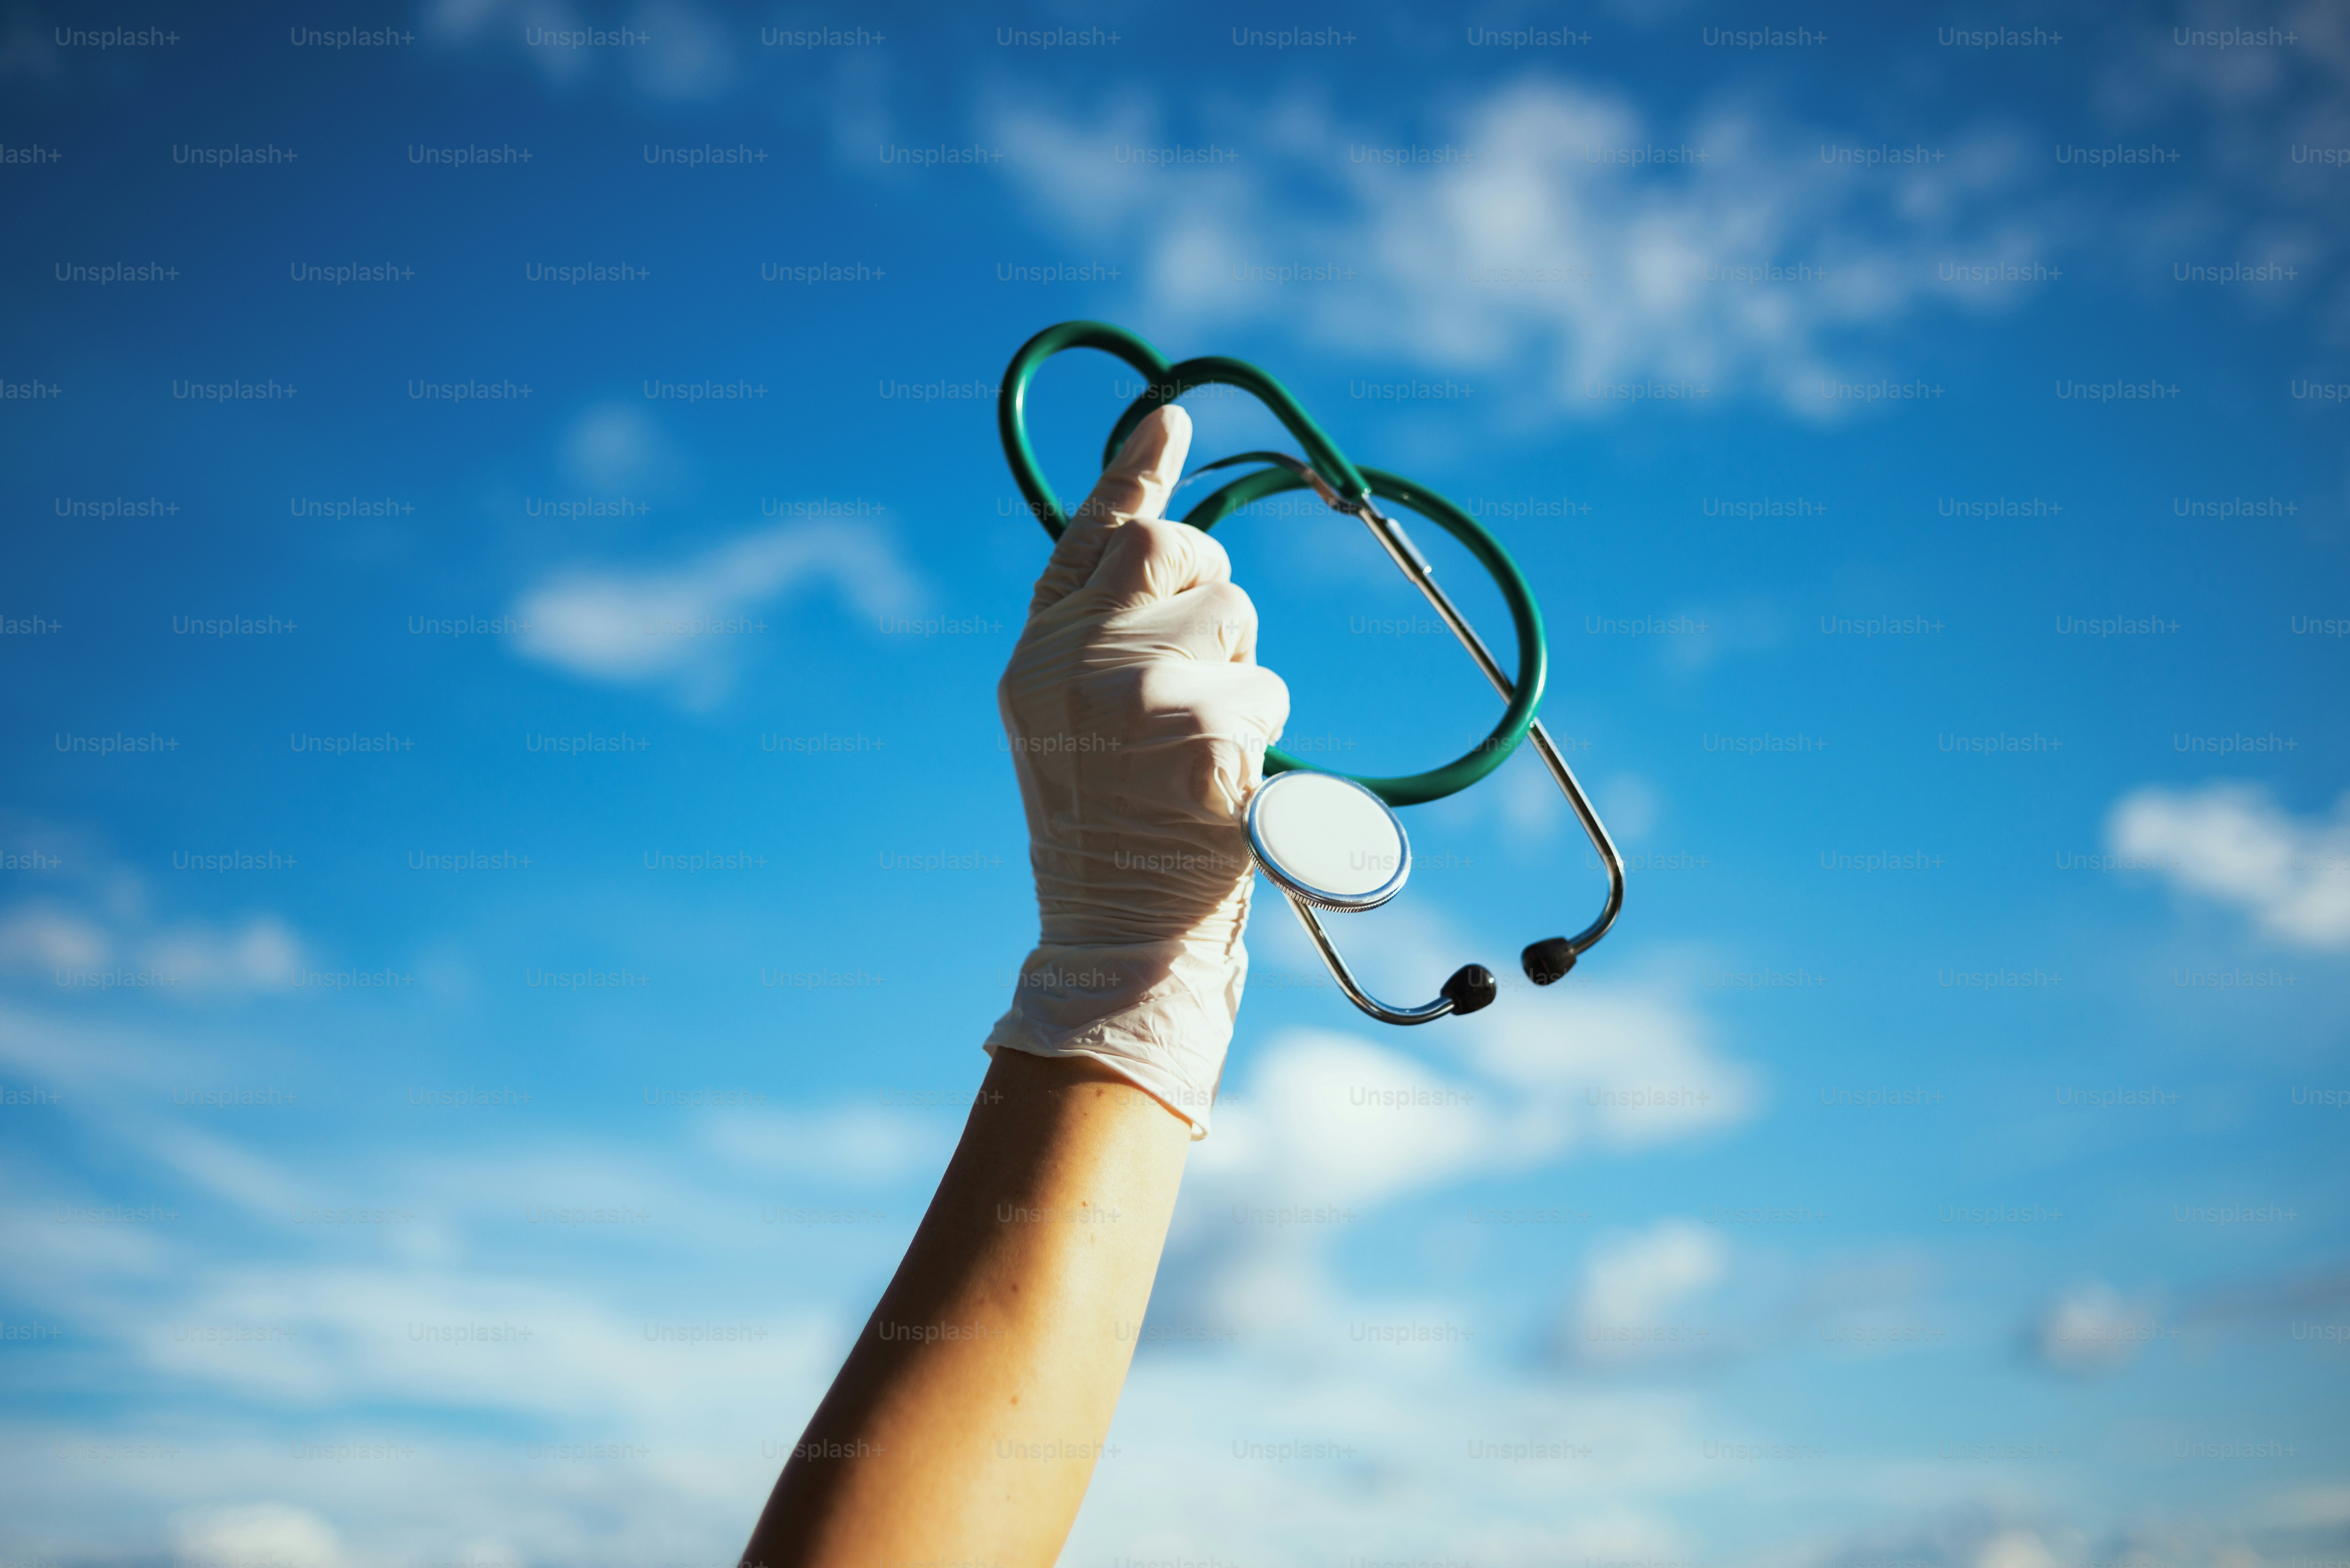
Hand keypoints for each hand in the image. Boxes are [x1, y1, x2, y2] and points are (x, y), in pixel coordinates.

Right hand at [984, 405, 1290, 1133]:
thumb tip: (1167, 556)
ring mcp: (1135, 694)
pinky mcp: (1197, 732)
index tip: (1172, 420)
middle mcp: (1075, 662)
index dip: (1134, 475)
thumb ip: (1104, 644)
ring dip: (1242, 679)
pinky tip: (1222, 787)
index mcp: (1036, 658)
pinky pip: (1266, 690)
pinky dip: (1262, 736)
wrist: (1116, 940)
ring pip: (1233, 621)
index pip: (1089, 536)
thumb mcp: (1074, 728)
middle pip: (1174, 554)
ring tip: (1200, 753)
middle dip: (1208, 590)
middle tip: (1203, 670)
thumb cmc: (1110, 838)